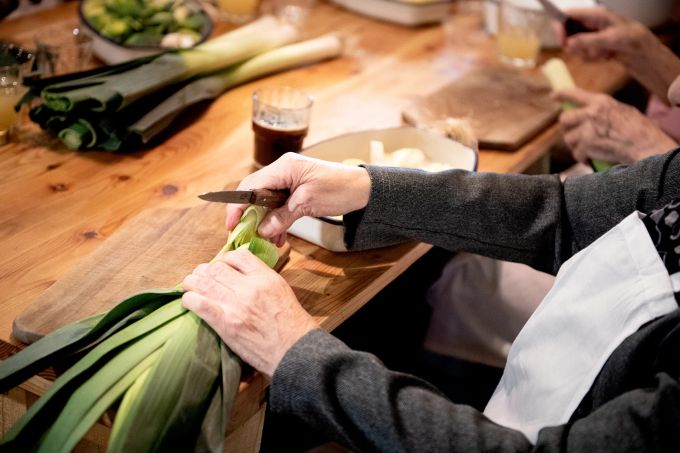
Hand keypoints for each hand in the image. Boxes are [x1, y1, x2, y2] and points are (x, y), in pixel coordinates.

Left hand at [182, 248, 317, 378]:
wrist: (294, 351)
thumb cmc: (292, 324)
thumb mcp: (282, 291)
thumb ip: (263, 279)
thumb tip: (243, 273)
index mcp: (265, 277)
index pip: (238, 256)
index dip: (225, 259)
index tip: (221, 266)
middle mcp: (249, 287)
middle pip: (217, 268)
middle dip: (205, 271)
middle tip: (201, 276)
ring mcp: (236, 305)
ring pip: (204, 283)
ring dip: (193, 282)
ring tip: (190, 285)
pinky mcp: (226, 324)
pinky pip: (200, 305)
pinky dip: (190, 300)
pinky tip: (189, 301)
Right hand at [226, 153, 370, 245]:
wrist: (363, 189)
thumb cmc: (338, 189)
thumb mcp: (307, 204)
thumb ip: (282, 216)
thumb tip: (262, 230)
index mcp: (284, 167)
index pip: (251, 185)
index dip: (238, 205)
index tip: (232, 224)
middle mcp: (283, 170)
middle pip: (255, 192)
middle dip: (248, 214)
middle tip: (243, 234)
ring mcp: (289, 179)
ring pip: (266, 200)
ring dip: (264, 220)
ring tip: (264, 240)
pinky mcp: (296, 189)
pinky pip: (278, 204)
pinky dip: (276, 220)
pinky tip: (278, 236)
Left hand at [555, 88, 676, 163]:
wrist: (644, 146)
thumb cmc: (639, 130)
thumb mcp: (622, 111)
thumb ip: (603, 111)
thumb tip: (591, 113)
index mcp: (601, 102)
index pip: (574, 94)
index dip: (562, 94)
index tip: (554, 96)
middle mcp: (591, 113)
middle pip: (564, 119)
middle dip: (567, 128)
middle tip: (574, 134)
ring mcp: (587, 130)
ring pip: (568, 138)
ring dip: (575, 145)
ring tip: (588, 148)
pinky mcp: (585, 145)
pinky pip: (576, 153)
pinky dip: (582, 157)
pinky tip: (591, 158)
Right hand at [564, 7, 679, 100]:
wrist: (642, 51)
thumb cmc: (630, 39)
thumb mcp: (609, 39)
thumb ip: (587, 41)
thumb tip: (569, 43)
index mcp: (594, 14)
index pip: (567, 15)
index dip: (560, 27)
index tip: (563, 41)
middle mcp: (590, 23)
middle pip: (568, 32)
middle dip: (575, 45)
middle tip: (585, 52)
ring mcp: (590, 34)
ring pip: (574, 45)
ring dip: (585, 53)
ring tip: (602, 54)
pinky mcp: (592, 44)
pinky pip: (582, 53)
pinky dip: (591, 58)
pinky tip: (604, 57)